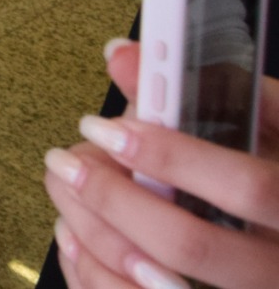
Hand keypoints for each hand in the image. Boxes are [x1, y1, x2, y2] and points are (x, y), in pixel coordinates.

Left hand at [47, 39, 278, 288]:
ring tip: (64, 190)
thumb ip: (204, 85)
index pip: (249, 188)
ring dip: (95, 236)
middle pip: (191, 244)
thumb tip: (124, 56)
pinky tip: (73, 235)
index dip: (173, 155)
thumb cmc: (274, 169)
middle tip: (65, 161)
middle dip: (114, 198)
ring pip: (156, 284)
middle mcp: (277, 264)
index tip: (105, 126)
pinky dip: (93, 274)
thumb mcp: (265, 122)